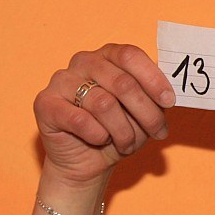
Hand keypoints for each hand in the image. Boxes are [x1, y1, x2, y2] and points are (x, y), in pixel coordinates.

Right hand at [33, 44, 175, 186]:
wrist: (86, 160)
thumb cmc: (118, 130)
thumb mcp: (143, 112)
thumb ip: (154, 98)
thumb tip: (169, 96)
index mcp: (109, 55)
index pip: (131, 55)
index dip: (153, 79)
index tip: (169, 102)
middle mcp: (84, 61)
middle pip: (122, 83)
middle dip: (146, 113)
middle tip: (158, 132)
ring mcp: (61, 80)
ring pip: (104, 104)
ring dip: (123, 131)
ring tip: (127, 143)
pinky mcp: (45, 103)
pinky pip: (80, 120)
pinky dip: (98, 135)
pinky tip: (100, 140)